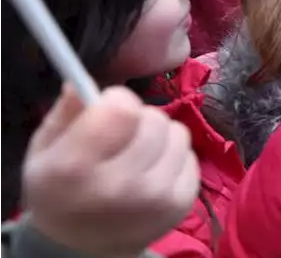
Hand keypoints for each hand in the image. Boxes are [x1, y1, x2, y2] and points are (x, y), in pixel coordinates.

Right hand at [24, 85, 199, 257]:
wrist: (80, 249)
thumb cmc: (61, 192)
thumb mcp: (44, 152)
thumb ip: (65, 113)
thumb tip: (80, 82)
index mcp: (76, 169)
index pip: (122, 108)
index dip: (116, 101)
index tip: (107, 111)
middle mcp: (118, 186)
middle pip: (153, 118)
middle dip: (138, 120)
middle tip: (120, 141)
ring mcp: (154, 199)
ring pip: (178, 132)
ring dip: (160, 138)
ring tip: (137, 158)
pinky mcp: (180, 205)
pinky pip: (191, 156)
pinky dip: (174, 159)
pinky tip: (152, 175)